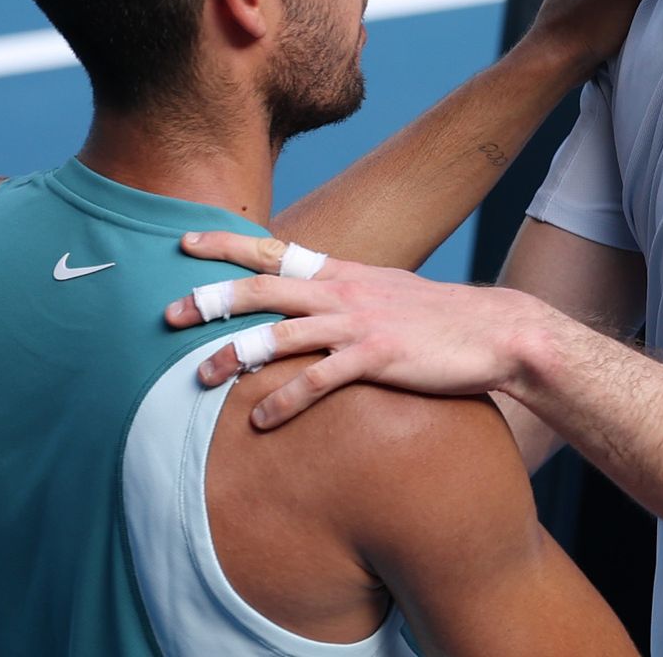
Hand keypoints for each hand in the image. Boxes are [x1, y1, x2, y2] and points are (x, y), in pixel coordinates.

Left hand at [164, 232, 556, 427]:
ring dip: (235, 355)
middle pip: (264, 286)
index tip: (184, 242)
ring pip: (281, 334)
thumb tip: (308, 297)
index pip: (275, 248)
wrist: (495, 332)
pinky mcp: (378, 358)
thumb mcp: (386, 292)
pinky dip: (283, 401)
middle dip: (212, 298)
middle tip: (167, 312)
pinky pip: (318, 381)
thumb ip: (344, 293)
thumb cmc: (438, 320)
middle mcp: (344, 292)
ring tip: (199, 377)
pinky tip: (259, 421)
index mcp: (343, 273)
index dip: (227, 243)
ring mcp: (360, 324)